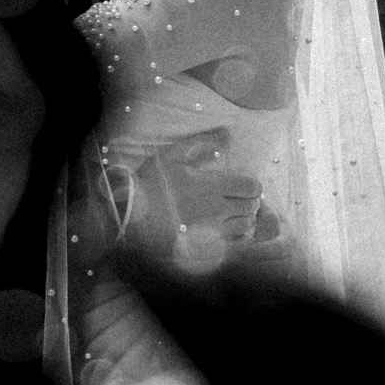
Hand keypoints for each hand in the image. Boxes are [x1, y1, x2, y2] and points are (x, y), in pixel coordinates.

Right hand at [124, 131, 289, 262]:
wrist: (131, 215)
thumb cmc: (152, 183)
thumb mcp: (173, 155)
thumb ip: (202, 143)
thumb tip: (227, 134)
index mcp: (213, 186)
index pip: (252, 188)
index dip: (251, 186)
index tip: (241, 186)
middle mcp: (218, 210)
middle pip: (252, 207)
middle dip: (249, 201)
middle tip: (236, 199)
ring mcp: (213, 232)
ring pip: (246, 226)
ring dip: (245, 219)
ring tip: (232, 215)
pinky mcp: (206, 249)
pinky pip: (237, 246)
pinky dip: (240, 239)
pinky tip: (228, 233)